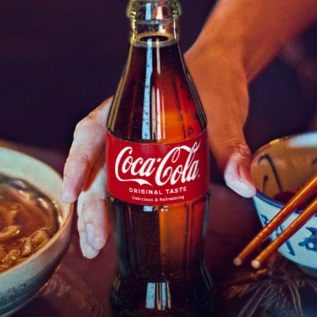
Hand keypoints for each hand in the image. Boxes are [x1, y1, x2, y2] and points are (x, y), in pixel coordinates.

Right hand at [59, 45, 256, 258]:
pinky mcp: (145, 159)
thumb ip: (232, 151)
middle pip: (95, 168)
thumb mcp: (225, 115)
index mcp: (130, 108)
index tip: (72, 194)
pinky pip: (121, 184)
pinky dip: (114, 208)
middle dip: (89, 207)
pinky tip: (112, 232)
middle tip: (94, 241)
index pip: (91, 132)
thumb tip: (244, 186)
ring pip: (103, 181)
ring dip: (96, 213)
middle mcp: (123, 128)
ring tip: (93, 247)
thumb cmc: (215, 82)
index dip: (78, 164)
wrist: (223, 70)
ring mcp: (132, 145)